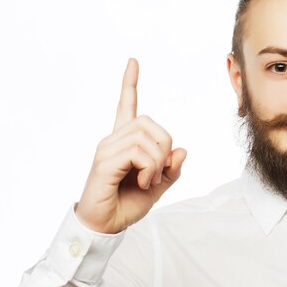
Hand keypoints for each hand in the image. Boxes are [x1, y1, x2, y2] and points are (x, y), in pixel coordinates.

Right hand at [75, 58, 186, 233]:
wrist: (106, 224)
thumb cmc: (127, 204)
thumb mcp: (158, 186)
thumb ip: (171, 169)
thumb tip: (182, 150)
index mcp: (124, 142)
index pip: (126, 106)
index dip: (130, 84)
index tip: (133, 62)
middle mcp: (113, 140)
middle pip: (149, 122)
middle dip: (164, 146)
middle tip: (160, 172)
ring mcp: (107, 149)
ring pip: (146, 137)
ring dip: (158, 162)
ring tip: (150, 180)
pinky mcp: (105, 161)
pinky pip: (138, 152)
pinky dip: (150, 169)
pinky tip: (143, 183)